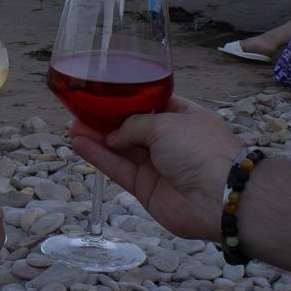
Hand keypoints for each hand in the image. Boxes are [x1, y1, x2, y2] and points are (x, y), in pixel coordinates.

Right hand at [71, 94, 240, 241]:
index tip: (105, 94)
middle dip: (107, 120)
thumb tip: (114, 135)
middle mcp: (169, 140)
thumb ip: (134, 125)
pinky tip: (80, 144)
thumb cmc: (199, 149)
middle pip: (131, 127)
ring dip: (97, 138)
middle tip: (80, 112)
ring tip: (72, 127)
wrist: (218, 197)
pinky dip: (99, 157)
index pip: (151, 104)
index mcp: (183, 117)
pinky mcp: (145, 188)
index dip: (128, 100)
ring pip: (121, 149)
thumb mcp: (165, 123)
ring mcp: (157, 165)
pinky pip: (118, 169)